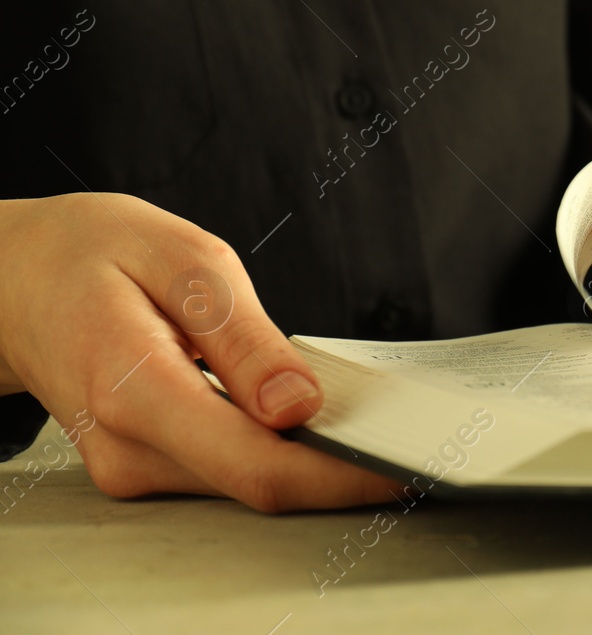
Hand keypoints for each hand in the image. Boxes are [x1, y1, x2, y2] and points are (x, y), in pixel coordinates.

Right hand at [0, 193, 400, 511]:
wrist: (15, 279)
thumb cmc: (96, 255)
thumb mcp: (182, 259)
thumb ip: (242, 337)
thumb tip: (298, 404)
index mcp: (136, 389)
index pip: (259, 466)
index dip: (341, 476)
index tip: (404, 462)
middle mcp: (128, 448)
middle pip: (260, 483)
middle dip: (339, 462)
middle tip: (405, 426)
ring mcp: (129, 467)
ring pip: (246, 481)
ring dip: (309, 454)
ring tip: (357, 407)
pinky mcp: (140, 467)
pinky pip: (225, 468)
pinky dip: (274, 445)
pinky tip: (300, 408)